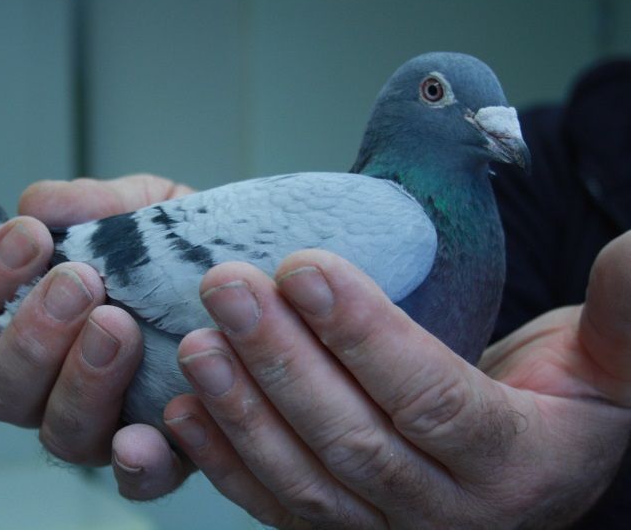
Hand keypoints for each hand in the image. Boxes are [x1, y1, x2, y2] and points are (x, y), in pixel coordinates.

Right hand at [0, 175, 194, 480]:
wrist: (259, 282)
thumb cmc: (186, 251)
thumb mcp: (148, 210)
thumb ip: (94, 206)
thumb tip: (37, 205)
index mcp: (34, 318)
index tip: (30, 236)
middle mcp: (54, 380)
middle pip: (1, 386)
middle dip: (33, 333)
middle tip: (79, 284)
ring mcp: (102, 423)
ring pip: (58, 432)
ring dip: (81, 380)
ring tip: (119, 327)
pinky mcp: (158, 456)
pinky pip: (134, 480)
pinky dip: (135, 462)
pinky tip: (144, 435)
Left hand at [159, 233, 630, 527]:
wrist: (528, 464)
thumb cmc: (563, 402)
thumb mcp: (608, 366)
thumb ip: (622, 319)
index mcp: (513, 466)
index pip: (432, 402)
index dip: (365, 337)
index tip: (304, 267)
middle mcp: (446, 516)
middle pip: (352, 440)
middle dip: (282, 361)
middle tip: (227, 286)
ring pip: (305, 481)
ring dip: (243, 409)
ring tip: (196, 341)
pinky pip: (277, 507)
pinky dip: (227, 461)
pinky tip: (184, 410)